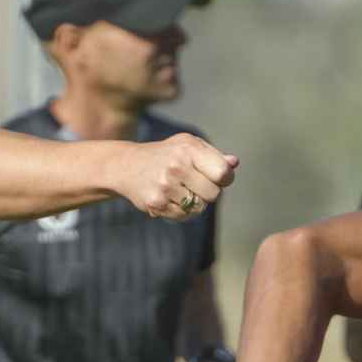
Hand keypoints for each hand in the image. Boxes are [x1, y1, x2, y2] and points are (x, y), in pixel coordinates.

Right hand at [117, 134, 237, 220]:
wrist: (126, 165)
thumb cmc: (165, 154)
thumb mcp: (188, 145)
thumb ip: (213, 155)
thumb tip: (234, 163)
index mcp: (188, 148)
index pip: (223, 173)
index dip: (225, 178)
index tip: (217, 176)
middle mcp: (176, 166)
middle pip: (214, 194)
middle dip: (209, 191)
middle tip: (194, 184)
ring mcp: (165, 186)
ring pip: (200, 207)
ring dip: (195, 202)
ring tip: (181, 190)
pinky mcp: (156, 203)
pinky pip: (184, 216)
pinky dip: (182, 210)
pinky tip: (171, 198)